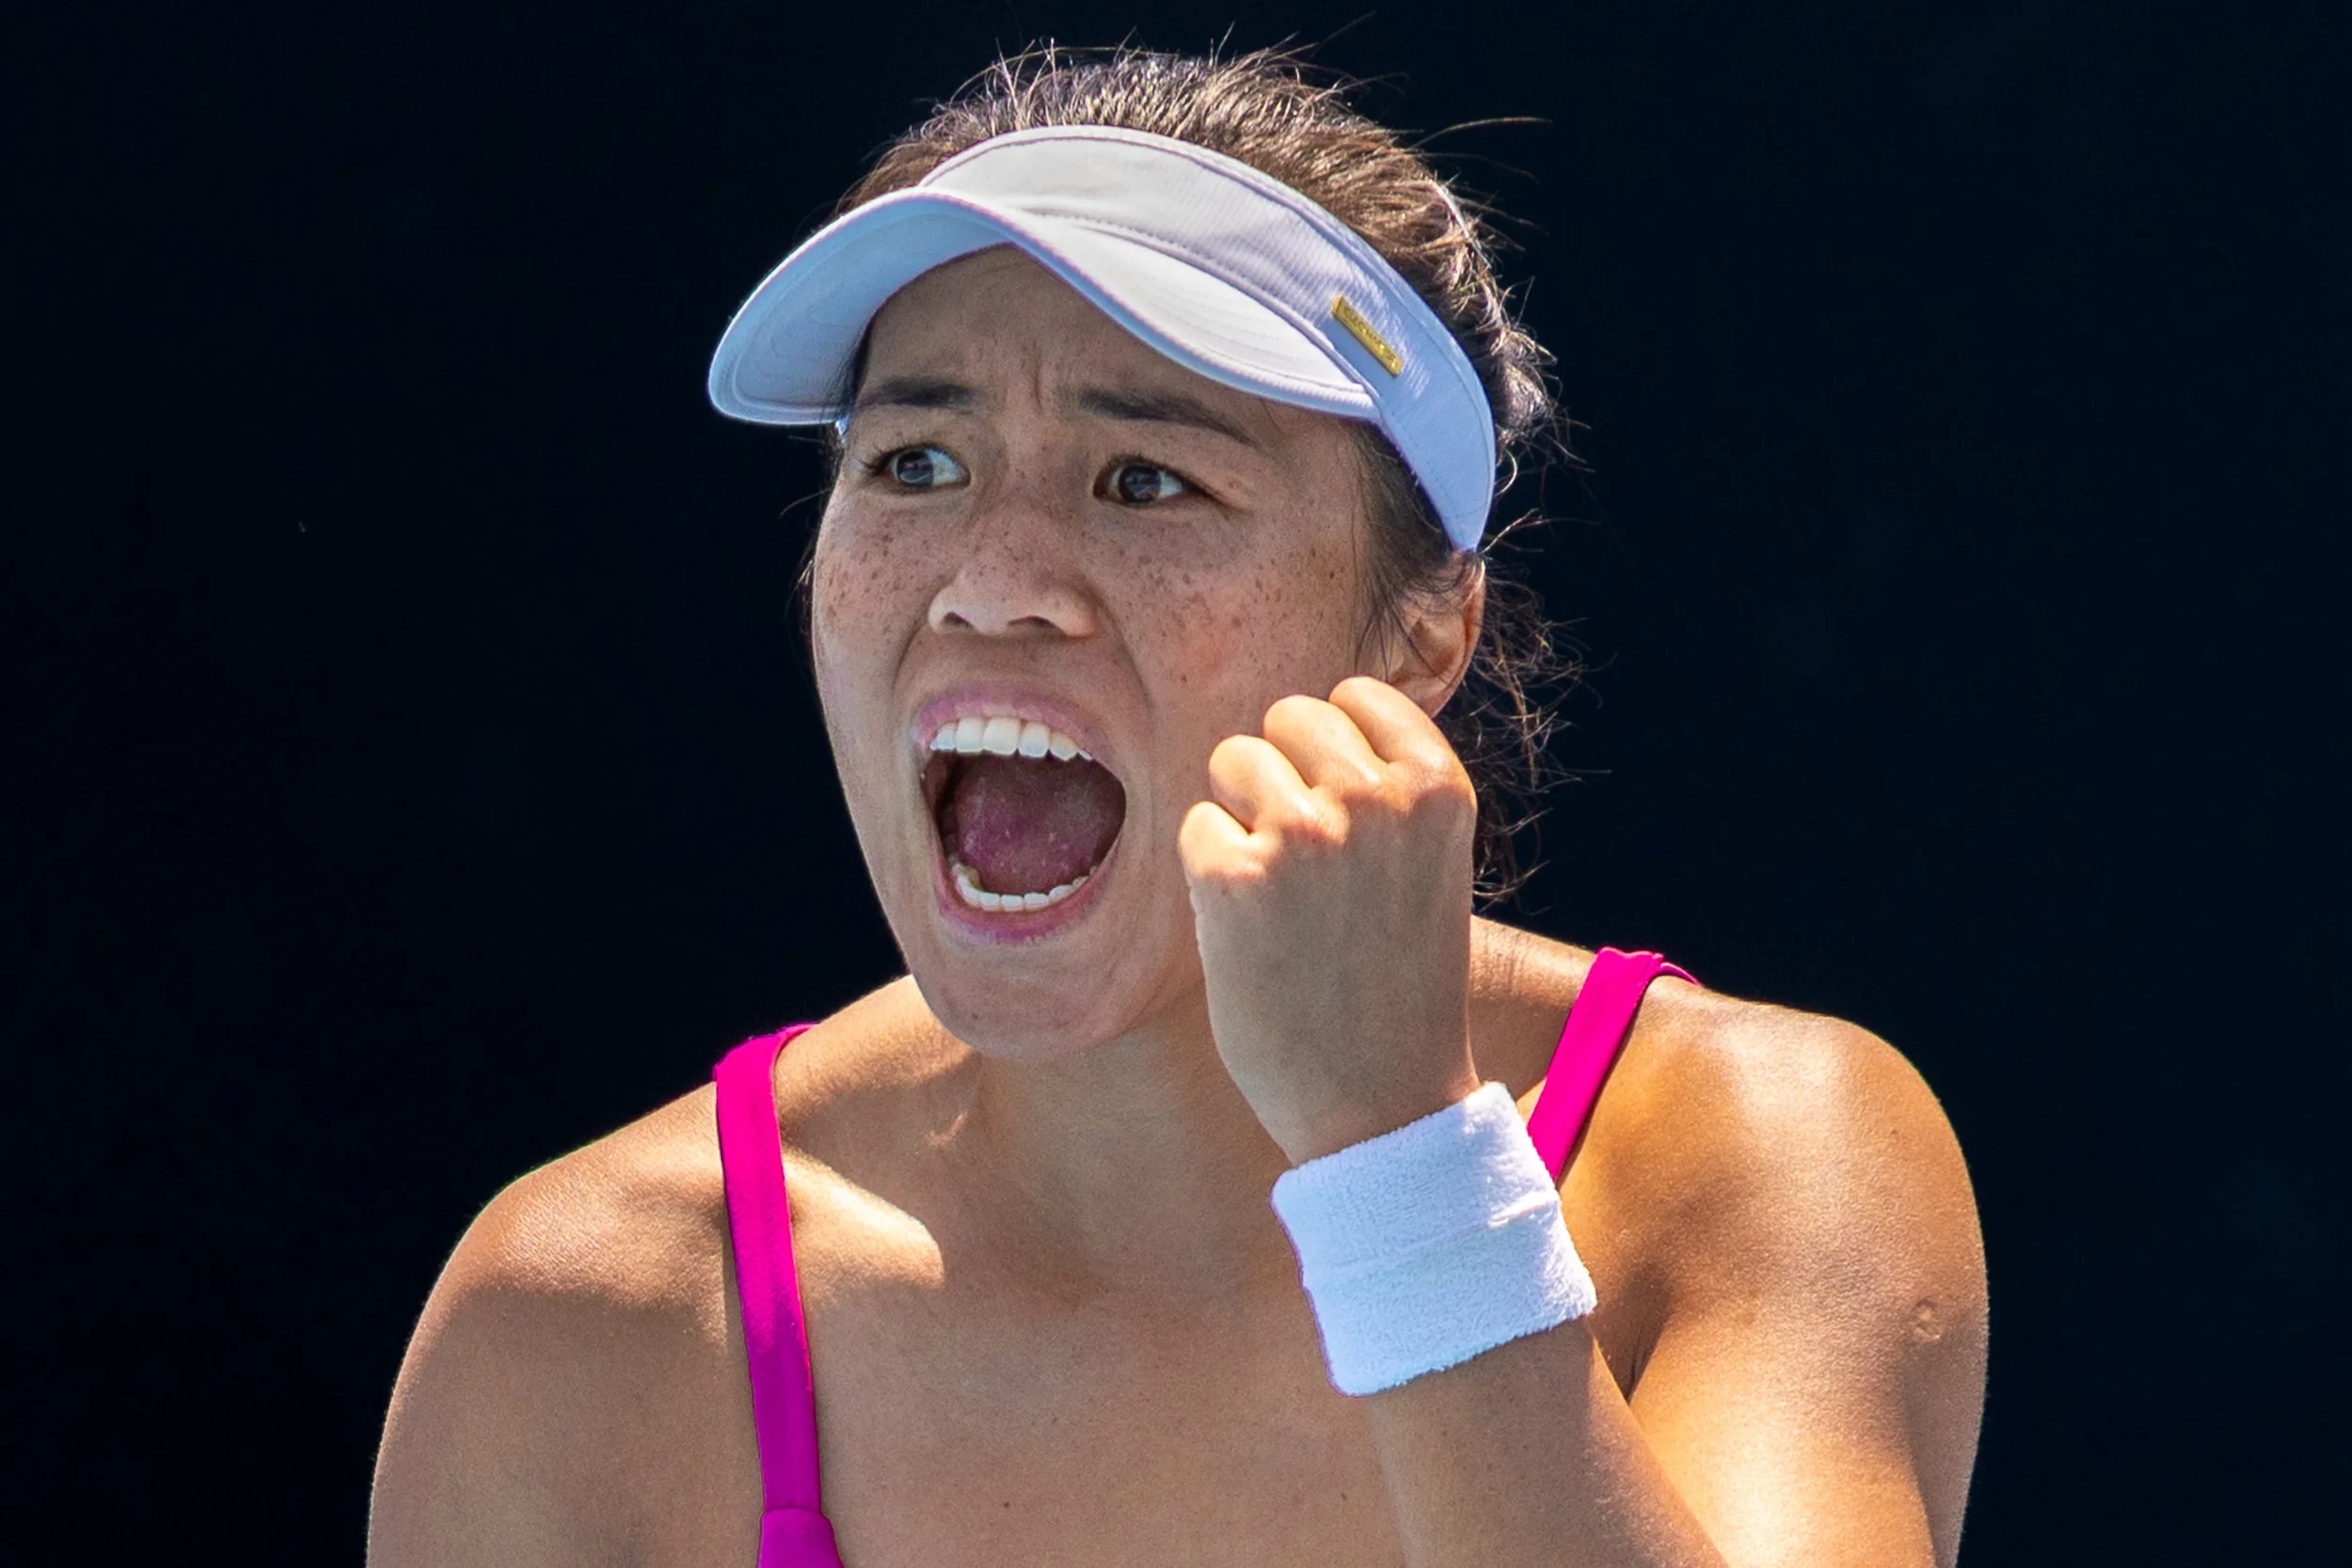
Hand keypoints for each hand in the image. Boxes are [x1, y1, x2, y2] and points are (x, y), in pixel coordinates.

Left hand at [1179, 676, 1482, 1163]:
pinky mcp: (1234, 879)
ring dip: (1240, 817)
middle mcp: (1375, 797)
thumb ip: (1383, 788)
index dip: (1335, 751)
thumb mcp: (1426, 862)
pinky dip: (1209, 874)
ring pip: (1233, 759)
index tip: (1347, 817)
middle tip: (1305, 863)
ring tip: (1280, 896)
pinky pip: (1195, 829)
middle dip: (1282, 775)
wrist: (1383, 1102)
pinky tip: (1249, 931)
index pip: (1357, 697)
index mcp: (1438, 788)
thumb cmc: (1397, 980)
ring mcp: (1303, 834)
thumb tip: (1302, 719)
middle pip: (1287, 716)